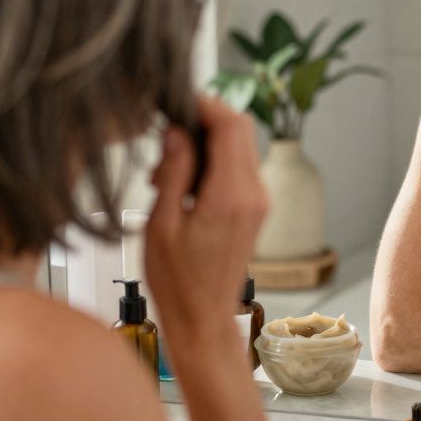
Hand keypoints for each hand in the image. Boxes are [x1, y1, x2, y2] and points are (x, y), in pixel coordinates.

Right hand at [144, 96, 267, 343]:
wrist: (204, 320)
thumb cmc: (178, 283)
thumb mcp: (161, 225)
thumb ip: (173, 173)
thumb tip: (178, 132)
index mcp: (231, 197)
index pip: (230, 126)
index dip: (205, 104)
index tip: (177, 100)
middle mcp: (254, 196)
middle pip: (240, 130)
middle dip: (203, 121)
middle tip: (165, 139)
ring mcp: (259, 202)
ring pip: (239, 147)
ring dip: (205, 143)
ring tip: (165, 170)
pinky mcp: (254, 209)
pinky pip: (237, 169)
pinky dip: (212, 163)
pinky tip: (180, 184)